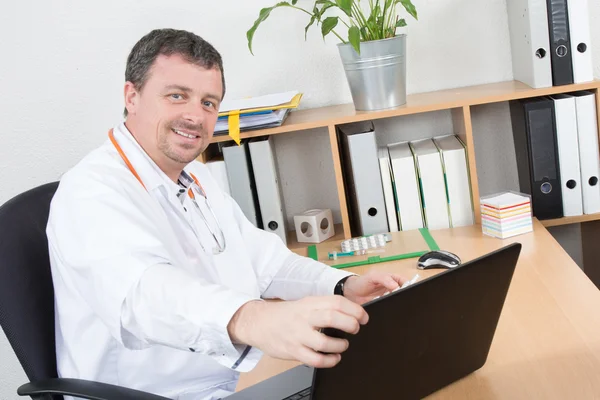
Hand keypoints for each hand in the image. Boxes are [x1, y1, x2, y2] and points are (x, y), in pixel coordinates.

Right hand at [227, 296, 367, 367]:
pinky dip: (330, 361)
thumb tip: (352, 312)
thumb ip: (325, 307)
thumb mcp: (305, 304)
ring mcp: (298, 335)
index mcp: (310, 303)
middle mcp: (304, 317)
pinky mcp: (293, 351)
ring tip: (343, 344)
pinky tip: (334, 358)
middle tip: (355, 329)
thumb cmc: (287, 314)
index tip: (364, 317)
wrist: (259, 323)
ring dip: (340, 345)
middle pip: (332, 317)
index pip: (336, 302)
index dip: (355, 309)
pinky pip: (315, 359)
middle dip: (350, 324)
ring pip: (325, 342)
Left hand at [342, 270, 405, 304]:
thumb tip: (395, 285)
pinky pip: (391, 309)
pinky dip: (392, 310)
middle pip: (404, 293)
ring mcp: (389, 299)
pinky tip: (389, 309)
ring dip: (398, 303)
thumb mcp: (372, 276)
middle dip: (405, 296)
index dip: (408, 285)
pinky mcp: (384, 307)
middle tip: (401, 298)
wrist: (351, 294)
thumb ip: (383, 278)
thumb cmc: (362, 282)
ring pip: (399, 301)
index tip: (409, 289)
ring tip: (394, 303)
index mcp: (391, 279)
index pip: (404, 281)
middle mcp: (392, 289)